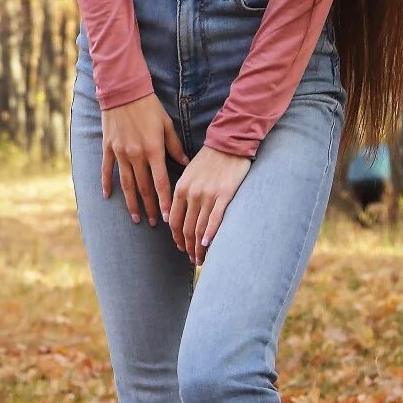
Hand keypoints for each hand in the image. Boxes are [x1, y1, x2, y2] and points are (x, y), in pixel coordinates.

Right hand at [99, 95, 185, 224]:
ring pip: (126, 183)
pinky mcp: (108, 148)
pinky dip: (106, 184)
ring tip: (136, 217)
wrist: (123, 91)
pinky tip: (107, 196)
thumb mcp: (167, 125)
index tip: (167, 217)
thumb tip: (186, 163)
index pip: (160, 182)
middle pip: (143, 187)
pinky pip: (107, 170)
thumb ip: (175, 146)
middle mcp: (136, 155)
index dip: (164, 201)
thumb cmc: (149, 107)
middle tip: (153, 223)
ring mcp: (120, 153)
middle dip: (150, 207)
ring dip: (131, 202)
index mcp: (153, 150)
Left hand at [170, 146, 253, 262]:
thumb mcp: (188, 173)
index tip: (181, 247)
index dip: (176, 238)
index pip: (173, 220)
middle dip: (188, 247)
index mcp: (180, 189)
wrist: (229, 144)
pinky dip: (210, 234)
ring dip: (199, 247)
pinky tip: (208, 245)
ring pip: (199, 228)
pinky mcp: (224, 195)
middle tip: (193, 258)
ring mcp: (207, 195)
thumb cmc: (209, 159)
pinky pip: (214, 219)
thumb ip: (182, 192)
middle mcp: (191, 194)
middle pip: (186, 228)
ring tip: (201, 258)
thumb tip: (176, 214)